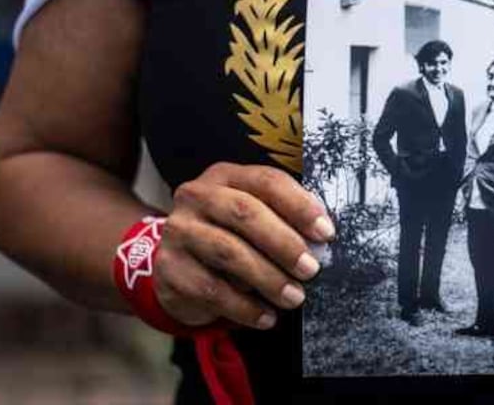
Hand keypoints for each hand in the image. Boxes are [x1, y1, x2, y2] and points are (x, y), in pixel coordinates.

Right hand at [153, 163, 334, 330]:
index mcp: (225, 176)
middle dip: (284, 243)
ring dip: (268, 279)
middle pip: (245, 213)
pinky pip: (212, 290)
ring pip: (229, 252)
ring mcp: (178, 231)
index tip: (325, 233)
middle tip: (311, 269)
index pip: (266, 181)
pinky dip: (245, 307)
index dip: (299, 206)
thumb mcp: (254, 217)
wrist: (176, 265)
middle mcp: (197, 196)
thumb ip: (283, 218)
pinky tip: (267, 317)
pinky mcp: (168, 268)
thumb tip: (320, 239)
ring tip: (294, 297)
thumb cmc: (229, 236)